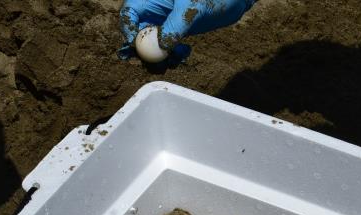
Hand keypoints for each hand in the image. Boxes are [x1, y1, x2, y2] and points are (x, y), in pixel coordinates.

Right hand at [119, 0, 254, 52]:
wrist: (232, 1)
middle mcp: (156, 8)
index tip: (135, 45)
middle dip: (144, 48)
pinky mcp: (176, 32)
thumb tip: (161, 47)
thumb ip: (175, 26)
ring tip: (175, 58)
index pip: (130, 11)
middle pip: (138, 29)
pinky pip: (167, 47)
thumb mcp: (192, 8)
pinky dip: (172, 54)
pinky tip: (184, 53)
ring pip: (152, 42)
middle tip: (154, 62)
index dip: (128, 28)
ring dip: (160, 55)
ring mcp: (165, 21)